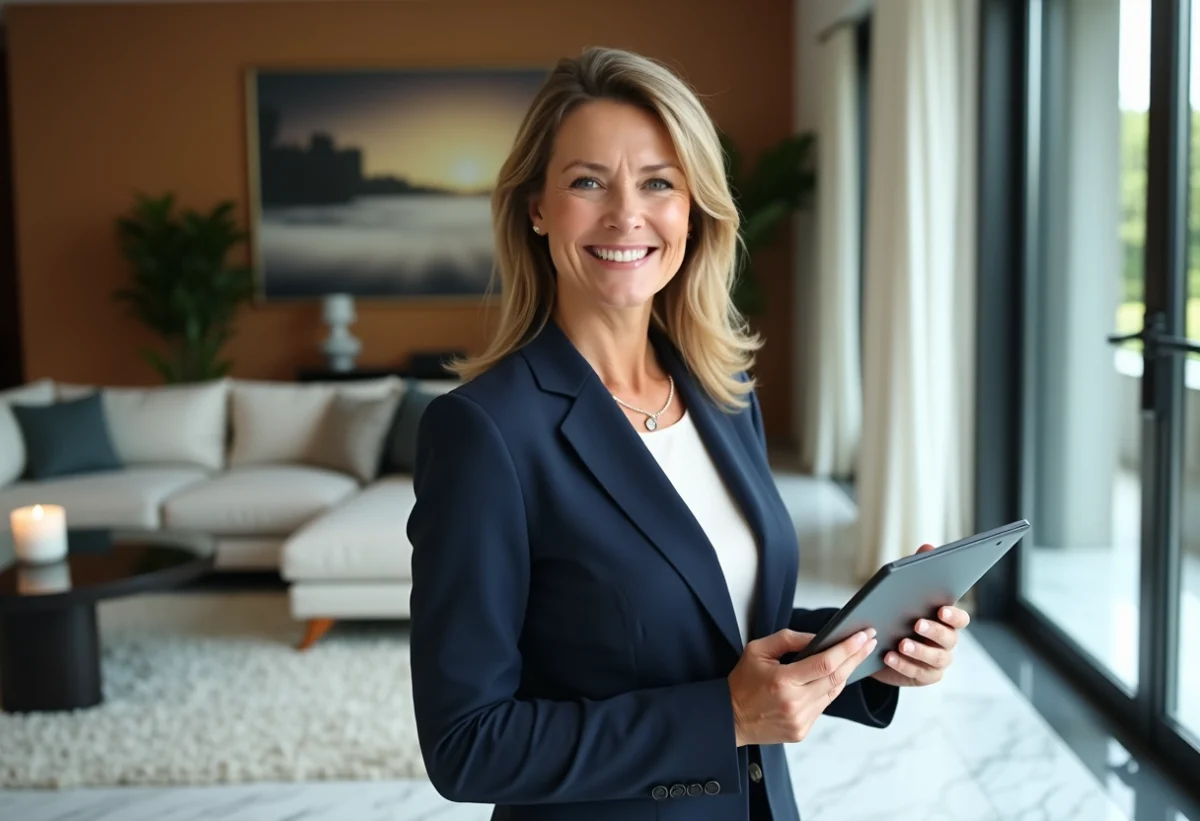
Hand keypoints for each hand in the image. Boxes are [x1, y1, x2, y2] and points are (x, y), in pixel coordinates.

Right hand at [728, 627, 877, 746]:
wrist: (729, 718)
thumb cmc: (742, 681)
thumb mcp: (757, 650)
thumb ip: (788, 639)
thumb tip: (818, 638)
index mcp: (782, 681)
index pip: (824, 663)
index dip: (847, 649)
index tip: (862, 636)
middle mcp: (794, 703)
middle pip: (836, 678)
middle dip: (855, 657)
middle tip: (869, 641)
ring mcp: (800, 720)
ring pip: (833, 692)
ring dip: (846, 673)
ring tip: (857, 655)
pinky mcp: (802, 731)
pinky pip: (823, 706)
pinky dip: (830, 689)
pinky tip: (836, 675)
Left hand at [869, 543, 970, 686]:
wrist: (880, 644)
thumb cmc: (896, 613)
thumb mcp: (902, 590)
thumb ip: (917, 569)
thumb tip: (928, 546)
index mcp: (945, 619)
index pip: (959, 618)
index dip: (953, 615)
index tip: (941, 609)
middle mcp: (947, 640)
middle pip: (949, 638)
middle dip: (934, 631)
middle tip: (917, 624)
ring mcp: (937, 660)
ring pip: (937, 658)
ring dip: (919, 651)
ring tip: (901, 643)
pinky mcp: (924, 675)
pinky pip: (918, 673)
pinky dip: (904, 665)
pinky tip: (888, 656)